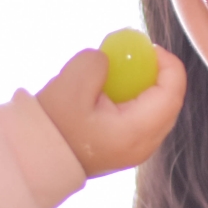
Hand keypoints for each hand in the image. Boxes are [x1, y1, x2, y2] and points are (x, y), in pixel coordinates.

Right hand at [36, 46, 186, 175]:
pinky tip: (109, 93)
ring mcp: (136, 151)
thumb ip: (97, 62)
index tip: (146, 47)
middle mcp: (144, 146)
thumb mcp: (71, 83)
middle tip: (133, 56)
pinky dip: (133, 100)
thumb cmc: (53, 125)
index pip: (173, 92)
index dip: (167, 63)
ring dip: (143, 87)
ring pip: (157, 110)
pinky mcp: (125, 150)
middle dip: (156, 73)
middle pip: (169, 100)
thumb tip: (108, 60)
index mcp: (137, 132)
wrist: (34, 160)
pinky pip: (142, 118)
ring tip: (117, 73)